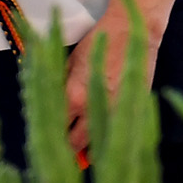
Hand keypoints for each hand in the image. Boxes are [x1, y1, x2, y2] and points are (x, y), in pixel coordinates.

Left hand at [63, 0, 168, 153]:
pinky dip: (111, 140)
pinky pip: (119, 136)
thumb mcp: (70, 61)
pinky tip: (105, 140)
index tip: (47, 140)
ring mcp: (116, 114)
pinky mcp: (135, 112)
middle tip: (63, 151)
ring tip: (84, 150)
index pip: (55, 127)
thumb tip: (53, 105)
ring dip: (90, 149)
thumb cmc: (98, 42)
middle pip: (76, 143)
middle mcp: (94, 110)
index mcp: (74, 96)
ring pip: (99, 146)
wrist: (133, 32)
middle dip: (68, 148)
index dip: (50, 135)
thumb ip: (60, 86)